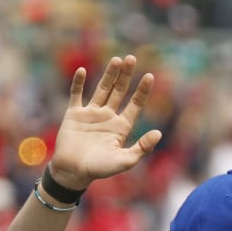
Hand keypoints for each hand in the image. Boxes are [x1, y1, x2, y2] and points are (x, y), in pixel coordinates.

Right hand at [48, 55, 163, 190]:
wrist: (73, 172)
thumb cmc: (99, 169)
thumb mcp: (124, 161)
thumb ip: (141, 147)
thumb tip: (159, 133)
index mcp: (122, 127)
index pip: (135, 104)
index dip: (142, 90)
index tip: (149, 76)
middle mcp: (108, 117)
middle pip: (119, 91)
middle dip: (126, 75)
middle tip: (132, 58)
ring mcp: (91, 114)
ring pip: (102, 89)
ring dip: (109, 74)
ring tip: (117, 60)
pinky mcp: (74, 114)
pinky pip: (76, 95)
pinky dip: (78, 83)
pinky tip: (82, 71)